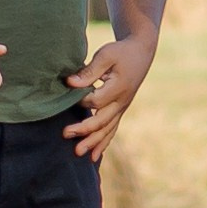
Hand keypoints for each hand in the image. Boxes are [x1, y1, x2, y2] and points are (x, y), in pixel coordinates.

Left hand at [62, 33, 155, 158]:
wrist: (141, 53)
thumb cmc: (121, 52)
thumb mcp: (106, 55)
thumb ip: (88, 71)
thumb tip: (69, 83)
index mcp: (119, 87)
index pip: (96, 100)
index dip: (80, 100)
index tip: (69, 94)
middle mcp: (122, 101)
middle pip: (102, 120)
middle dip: (84, 129)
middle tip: (65, 134)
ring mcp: (122, 108)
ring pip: (108, 129)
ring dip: (93, 142)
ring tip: (78, 153)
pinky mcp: (120, 110)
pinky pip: (112, 129)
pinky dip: (103, 143)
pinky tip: (94, 155)